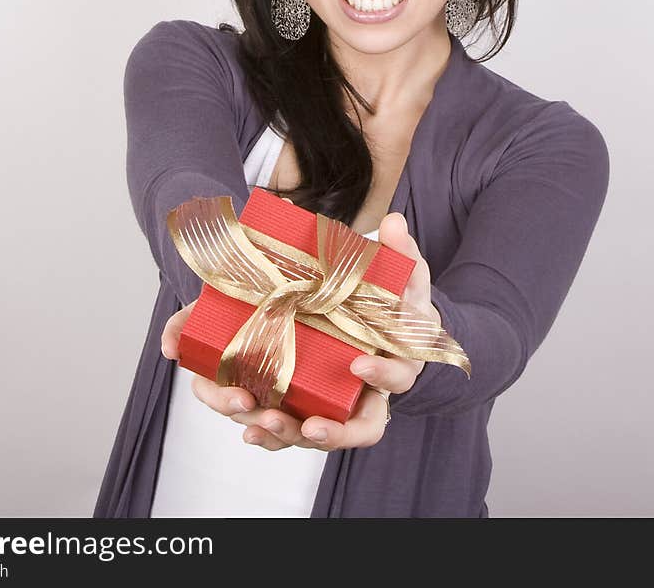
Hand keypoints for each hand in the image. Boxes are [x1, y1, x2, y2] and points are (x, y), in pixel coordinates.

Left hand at [159, 211, 439, 451]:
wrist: (385, 319)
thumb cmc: (397, 301)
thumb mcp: (405, 273)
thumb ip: (401, 249)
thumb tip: (393, 220)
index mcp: (398, 360)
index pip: (397, 377)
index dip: (381, 377)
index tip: (358, 365)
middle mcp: (371, 393)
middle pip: (359, 427)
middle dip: (332, 432)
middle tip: (307, 426)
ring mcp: (340, 402)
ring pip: (319, 432)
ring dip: (289, 433)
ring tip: (262, 422)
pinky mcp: (312, 403)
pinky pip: (292, 426)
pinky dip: (270, 431)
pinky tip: (248, 427)